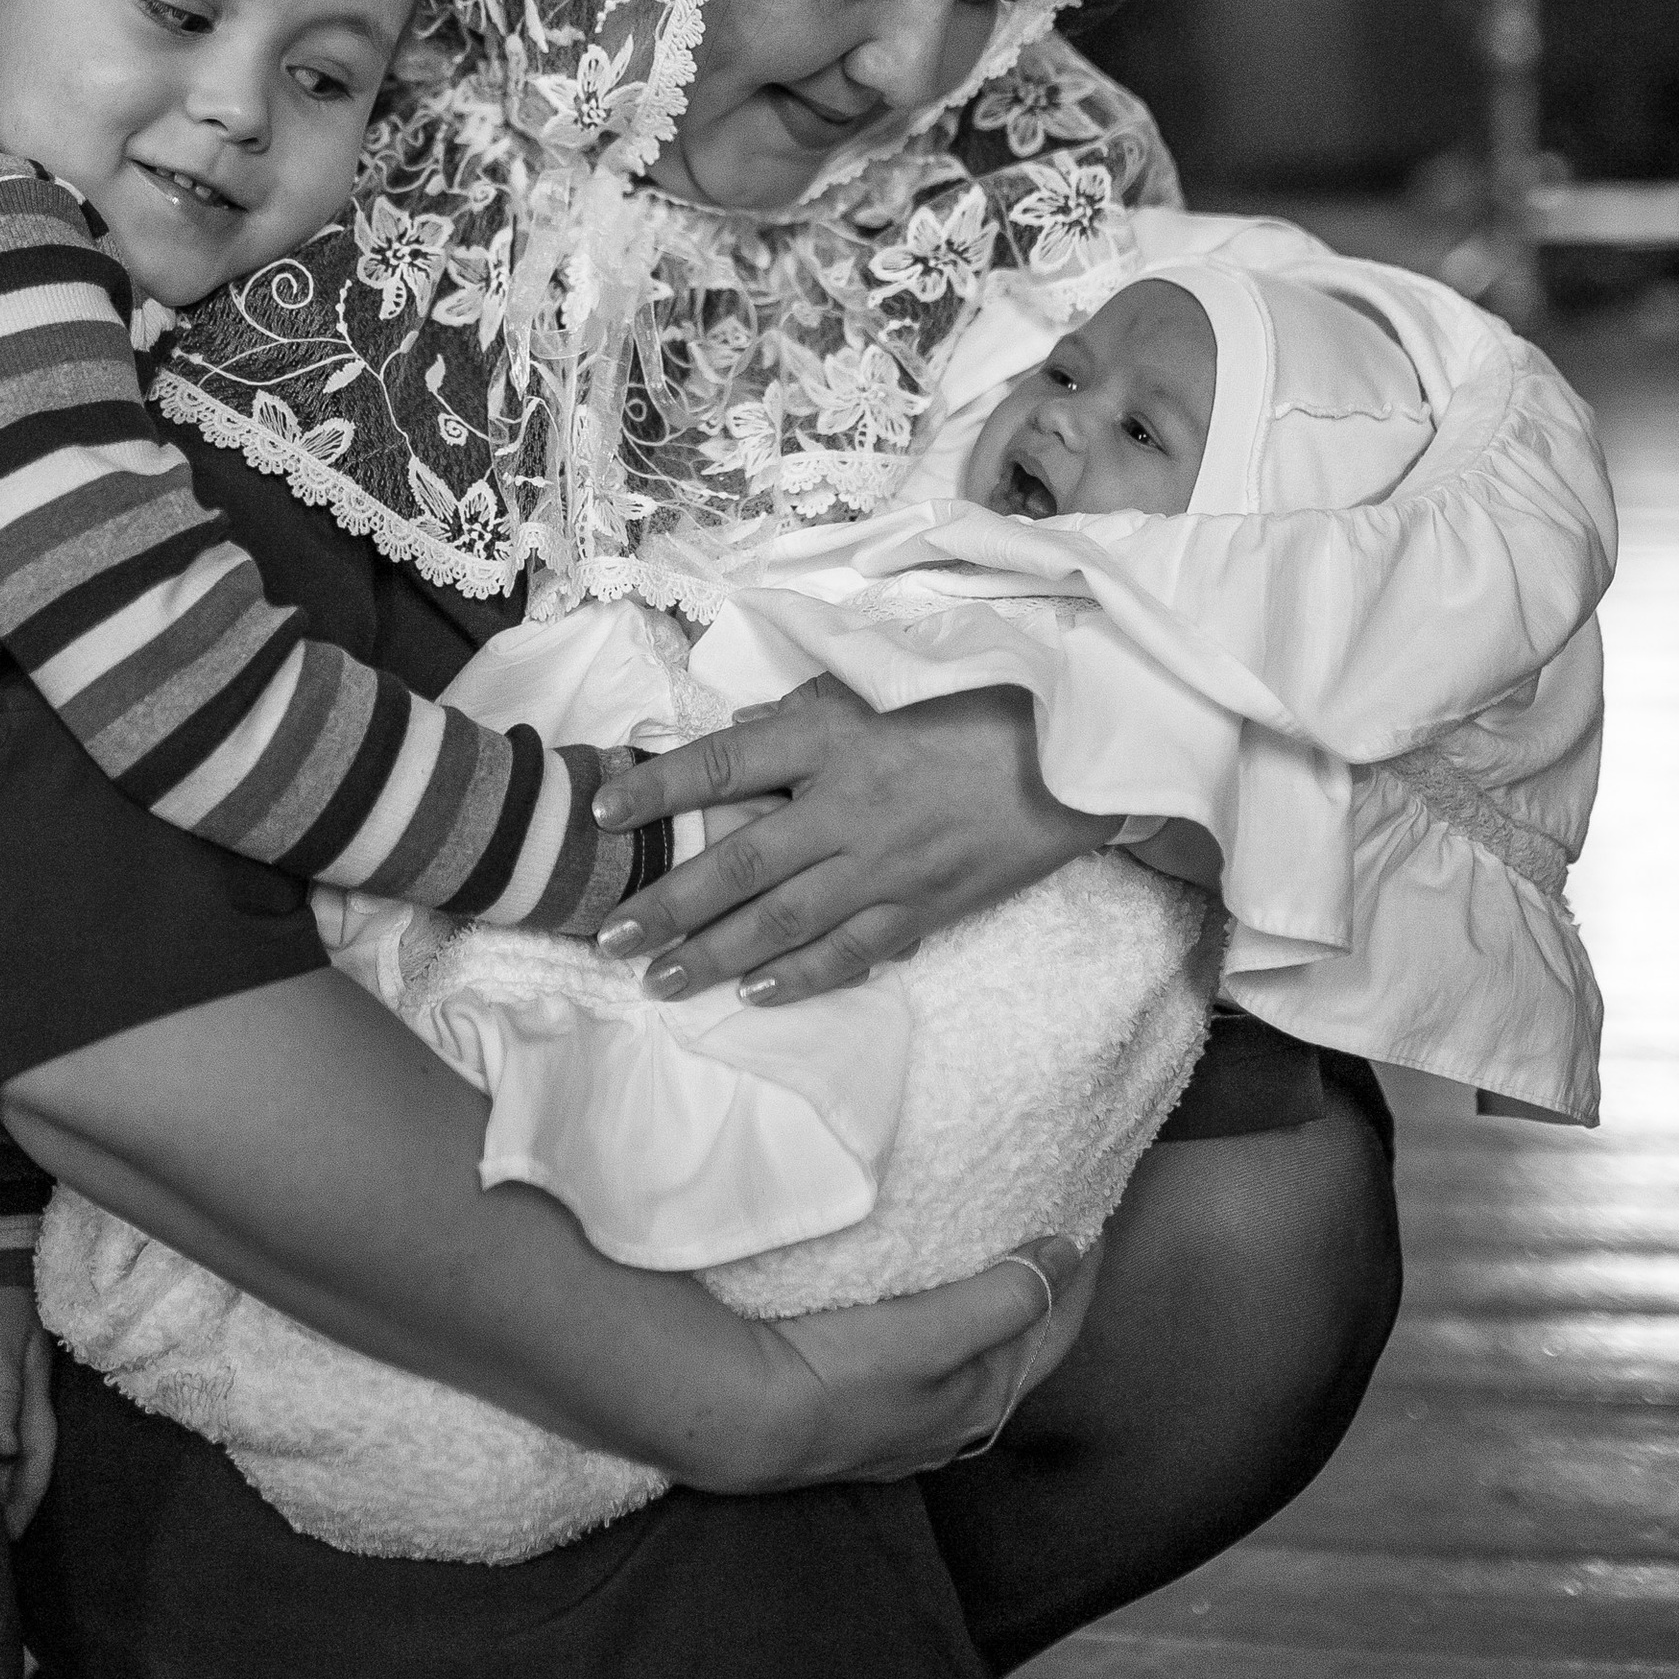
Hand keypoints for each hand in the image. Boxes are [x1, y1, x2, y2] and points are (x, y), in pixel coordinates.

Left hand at [592, 677, 1117, 1004]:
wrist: (1077, 756)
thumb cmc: (977, 704)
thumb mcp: (883, 683)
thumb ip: (801, 711)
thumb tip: (729, 735)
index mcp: (833, 736)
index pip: (723, 763)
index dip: (657, 786)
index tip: (601, 807)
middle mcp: (848, 805)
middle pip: (738, 862)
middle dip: (667, 903)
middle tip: (609, 936)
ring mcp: (886, 866)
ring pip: (781, 921)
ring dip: (714, 955)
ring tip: (657, 981)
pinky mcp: (924, 908)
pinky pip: (848, 951)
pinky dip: (798, 977)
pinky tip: (754, 995)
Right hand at [717, 1233, 1099, 1491]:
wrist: (741, 1414)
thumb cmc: (840, 1374)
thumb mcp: (934, 1334)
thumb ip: (1006, 1298)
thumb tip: (1067, 1251)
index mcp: (982, 1402)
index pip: (1055, 1328)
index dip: (1080, 1275)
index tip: (1092, 1216)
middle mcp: (953, 1417)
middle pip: (1018, 1341)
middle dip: (1040, 1287)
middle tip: (1049, 1223)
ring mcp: (906, 1414)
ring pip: (971, 1350)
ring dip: (991, 1302)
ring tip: (994, 1245)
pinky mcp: (863, 1399)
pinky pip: (927, 1351)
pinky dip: (945, 1314)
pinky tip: (925, 1291)